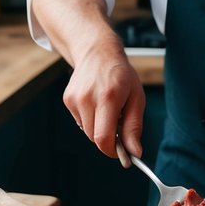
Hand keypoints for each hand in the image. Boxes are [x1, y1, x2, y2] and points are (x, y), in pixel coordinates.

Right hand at [63, 41, 145, 160]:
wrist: (98, 52)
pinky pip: (80, 121)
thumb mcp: (136, 98)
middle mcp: (88, 98)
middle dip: (107, 138)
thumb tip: (135, 152)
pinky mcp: (67, 99)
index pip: (103, 138)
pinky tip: (96, 103)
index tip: (121, 153)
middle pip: (94, 138)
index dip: (112, 151)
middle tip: (118, 125)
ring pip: (86, 131)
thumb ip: (134, 127)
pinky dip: (90, 119)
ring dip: (98, 128)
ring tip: (107, 109)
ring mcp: (75, 98)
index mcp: (108, 97)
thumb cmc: (121, 75)